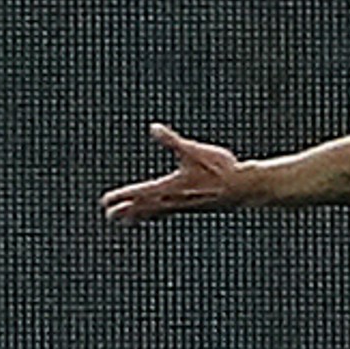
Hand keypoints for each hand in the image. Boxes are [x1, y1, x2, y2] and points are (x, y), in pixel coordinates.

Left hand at [100, 121, 247, 222]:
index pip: (138, 193)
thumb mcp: (194, 151)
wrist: (243, 189)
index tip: (106, 201)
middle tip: (109, 215)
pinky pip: (168, 213)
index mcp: (169, 187)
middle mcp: (173, 200)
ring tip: (126, 220)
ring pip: (155, 213)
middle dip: (126, 211)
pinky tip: (157, 213)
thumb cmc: (220, 170)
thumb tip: (153, 128)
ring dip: (139, 216)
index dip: (121, 196)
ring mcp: (183, 206)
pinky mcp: (193, 207)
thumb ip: (172, 141)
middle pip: (143, 208)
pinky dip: (156, 214)